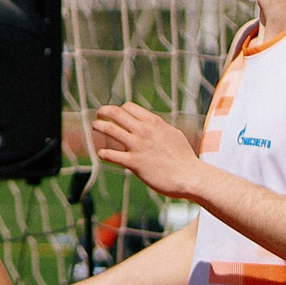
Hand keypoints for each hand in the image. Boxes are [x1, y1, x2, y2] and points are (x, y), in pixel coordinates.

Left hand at [92, 101, 207, 199]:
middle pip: (116, 113)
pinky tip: (101, 154)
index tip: (116, 114)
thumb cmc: (184, 158)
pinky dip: (103, 153)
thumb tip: (151, 123)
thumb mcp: (173, 134)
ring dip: (99, 126)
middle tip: (98, 114)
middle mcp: (144, 131)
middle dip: (104, 112)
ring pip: (110, 129)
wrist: (190, 177)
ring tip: (95, 126)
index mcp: (154, 122)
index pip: (128, 107)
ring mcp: (138, 146)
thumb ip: (159, 127)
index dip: (120, 109)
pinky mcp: (135, 163)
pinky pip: (112, 155)